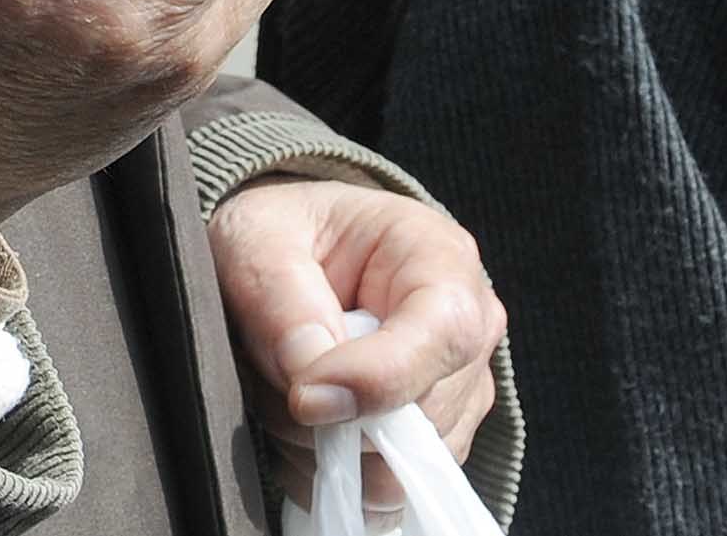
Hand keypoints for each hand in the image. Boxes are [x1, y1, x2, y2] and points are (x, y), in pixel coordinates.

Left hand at [213, 176, 506, 514]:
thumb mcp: (257, 240)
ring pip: (395, 467)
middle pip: (420, 418)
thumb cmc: (282, 233)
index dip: (378, 379)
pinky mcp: (433, 445)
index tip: (305, 396)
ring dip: (319, 447)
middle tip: (269, 370)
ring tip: (283, 388)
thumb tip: (313, 384)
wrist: (291, 251)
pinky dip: (328, 473)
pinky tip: (304, 423)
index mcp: (440, 258)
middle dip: (328, 415)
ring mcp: (459, 395)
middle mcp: (469, 330)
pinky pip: (383, 493)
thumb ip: (281, 302)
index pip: (443, 333)